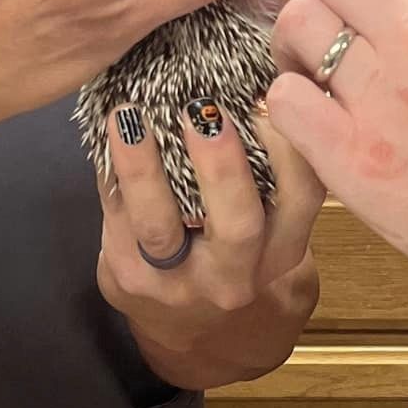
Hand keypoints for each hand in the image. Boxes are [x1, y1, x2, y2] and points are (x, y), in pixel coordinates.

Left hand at [97, 101, 324, 381]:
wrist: (201, 334)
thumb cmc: (243, 249)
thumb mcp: (275, 223)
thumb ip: (273, 166)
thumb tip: (256, 73)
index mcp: (284, 246)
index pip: (302, 194)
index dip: (290, 145)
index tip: (271, 95)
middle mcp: (237, 274)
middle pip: (237, 225)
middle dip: (220, 166)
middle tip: (203, 111)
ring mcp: (177, 284)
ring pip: (159, 228)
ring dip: (142, 168)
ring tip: (128, 116)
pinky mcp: (127, 281)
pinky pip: (116, 222)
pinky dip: (110, 175)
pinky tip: (105, 135)